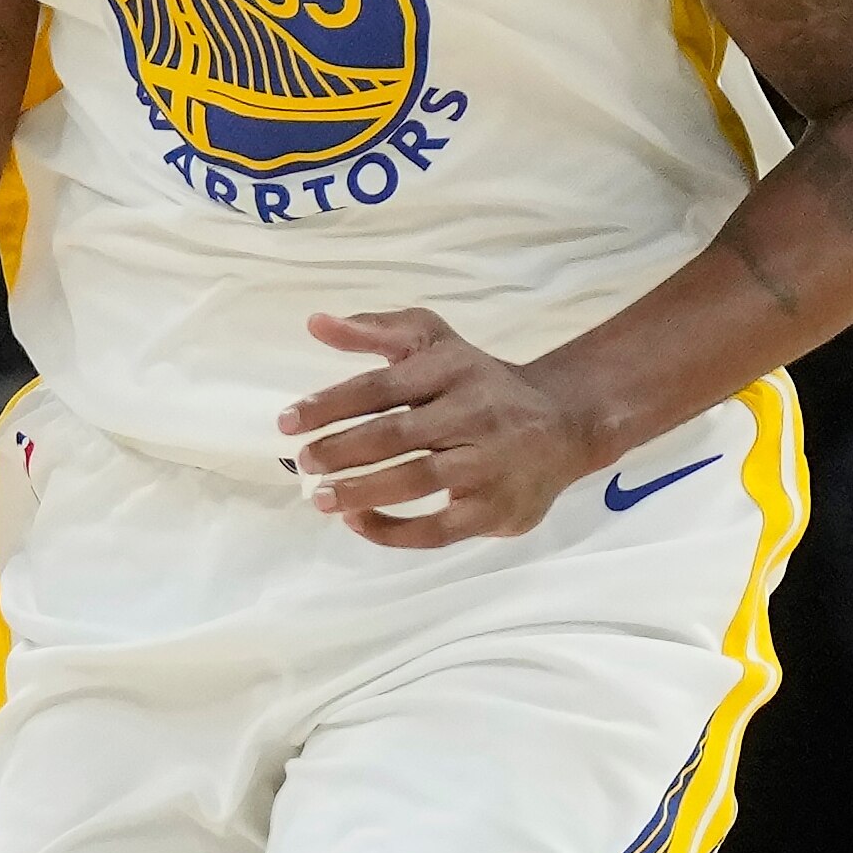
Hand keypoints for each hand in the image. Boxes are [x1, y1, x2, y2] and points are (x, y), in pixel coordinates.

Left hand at [279, 309, 611, 545]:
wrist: (565, 423)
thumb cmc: (482, 383)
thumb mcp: (435, 343)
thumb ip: (375, 331)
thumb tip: (315, 323)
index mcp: (452, 369)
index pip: (381, 387)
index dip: (329, 404)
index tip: (287, 422)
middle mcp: (473, 412)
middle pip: (396, 434)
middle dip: (341, 450)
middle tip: (303, 462)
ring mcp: (489, 462)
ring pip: (417, 480)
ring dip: (361, 491)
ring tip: (320, 498)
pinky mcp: (496, 508)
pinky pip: (438, 527)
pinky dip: (394, 529)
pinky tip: (359, 521)